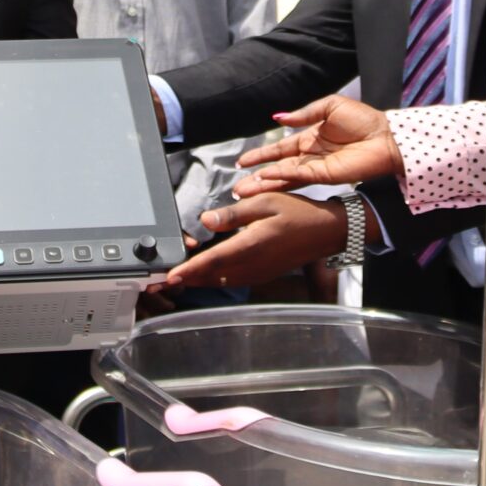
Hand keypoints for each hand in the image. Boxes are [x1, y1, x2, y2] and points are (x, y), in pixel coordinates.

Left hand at [169, 194, 344, 289]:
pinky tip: (204, 274)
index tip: (168, 277)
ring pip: (221, 281)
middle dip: (186, 279)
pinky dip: (214, 279)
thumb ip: (233, 214)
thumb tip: (205, 221)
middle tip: (159, 282)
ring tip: (176, 279)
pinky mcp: (262, 274)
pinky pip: (232, 280)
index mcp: (252, 246)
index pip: (213, 261)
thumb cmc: (297, 213)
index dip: (188, 270)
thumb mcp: (265, 202)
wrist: (326, 231)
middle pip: (212, 276)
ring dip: (198, 280)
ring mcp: (258, 273)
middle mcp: (253, 265)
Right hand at [233, 95, 403, 194]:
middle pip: (277, 167)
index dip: (261, 155)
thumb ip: (304, 114)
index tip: (242, 162)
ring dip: (264, 183)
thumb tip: (279, 118)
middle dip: (256, 176)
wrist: (385, 136)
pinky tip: (265, 176)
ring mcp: (316, 167)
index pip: (279, 150)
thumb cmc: (363, 120)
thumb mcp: (330, 106)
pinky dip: (280, 176)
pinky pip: (298, 176)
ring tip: (244, 190)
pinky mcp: (324, 175)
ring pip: (284, 176)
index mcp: (310, 139)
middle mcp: (309, 156)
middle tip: (237, 186)